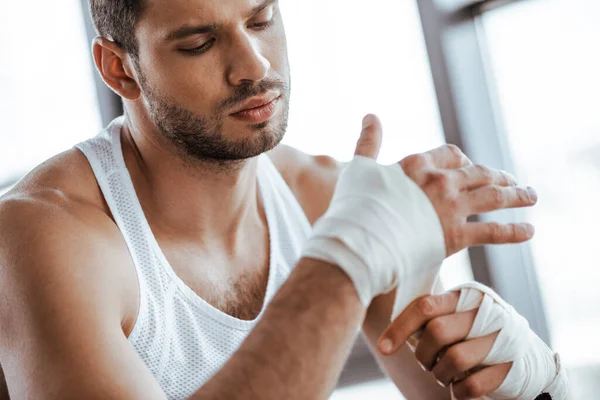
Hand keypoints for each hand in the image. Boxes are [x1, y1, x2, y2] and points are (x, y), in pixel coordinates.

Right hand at [304, 113, 537, 310]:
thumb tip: (370, 116)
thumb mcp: (360, 168)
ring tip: (531, 196)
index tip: (469, 166)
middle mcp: (440, 181)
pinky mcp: (456, 236)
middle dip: (498, 176)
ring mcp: (450, 208)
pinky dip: (514, 231)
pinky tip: (530, 231)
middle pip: (479, 174)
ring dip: (516, 196)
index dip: (463, 160)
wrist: (358, 239)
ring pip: (493, 197)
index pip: (451, 154)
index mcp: (418, 164)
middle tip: (511, 180)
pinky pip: (493, 231)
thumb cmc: (354, 205)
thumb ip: (368, 142)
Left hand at [377, 291, 510, 399]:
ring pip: (454, 359)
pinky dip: (459, 391)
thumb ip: (430, 320)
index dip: (399, 328)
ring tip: (445, 376)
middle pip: (437, 331)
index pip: (425, 306)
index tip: (384, 349)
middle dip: (424, 355)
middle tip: (428, 363)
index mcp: (464, 297)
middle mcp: (484, 312)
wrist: (527, 358)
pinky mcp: (511, 366)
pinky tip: (460, 387)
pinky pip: (471, 385)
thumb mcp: (455, 319)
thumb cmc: (475, 336)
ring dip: (441, 375)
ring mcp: (502, 338)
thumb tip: (390, 337)